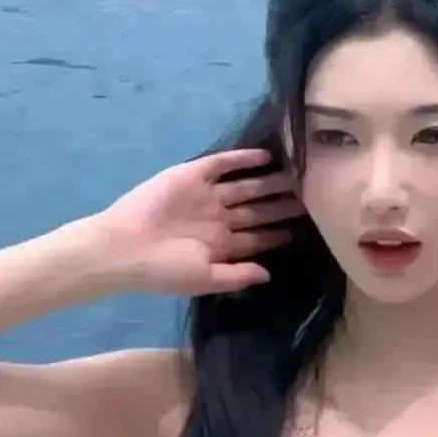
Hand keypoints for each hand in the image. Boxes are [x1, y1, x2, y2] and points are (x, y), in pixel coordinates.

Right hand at [97, 148, 304, 296]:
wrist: (124, 248)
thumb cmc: (163, 270)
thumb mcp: (204, 279)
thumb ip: (237, 276)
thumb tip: (269, 274)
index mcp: (220, 245)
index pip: (258, 237)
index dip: (279, 232)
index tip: (308, 228)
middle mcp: (218, 218)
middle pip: (257, 209)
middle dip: (282, 205)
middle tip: (313, 196)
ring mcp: (206, 195)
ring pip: (246, 186)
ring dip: (270, 182)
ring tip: (298, 176)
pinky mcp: (192, 175)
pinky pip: (223, 164)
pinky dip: (243, 159)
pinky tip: (266, 157)